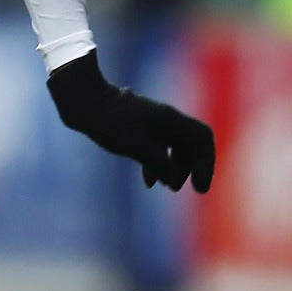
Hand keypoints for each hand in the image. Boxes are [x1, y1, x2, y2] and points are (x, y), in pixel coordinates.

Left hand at [47, 52, 214, 192]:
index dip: (207, 163)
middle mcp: (166, 120)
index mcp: (171, 120)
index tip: (199, 187)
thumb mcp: (136, 147)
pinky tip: (149, 182)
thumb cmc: (109, 122)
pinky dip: (158, 165)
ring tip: (168, 187)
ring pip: (175, 148)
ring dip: (175, 168)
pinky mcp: (140, 128)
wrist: (84, 102)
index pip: (203, 139)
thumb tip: (174, 181)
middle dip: (191, 168)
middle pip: (192, 145)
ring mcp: (154, 123)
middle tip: (180, 187)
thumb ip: (159, 164)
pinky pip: (159, 148)